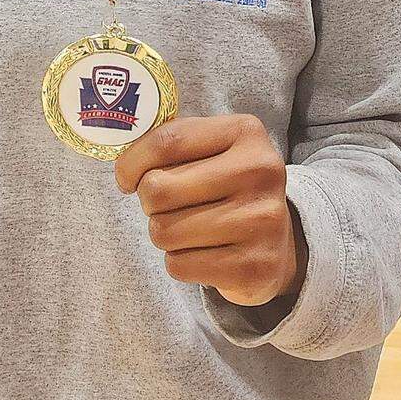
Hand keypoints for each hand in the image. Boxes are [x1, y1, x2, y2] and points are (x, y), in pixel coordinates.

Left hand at [115, 117, 305, 308]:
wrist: (277, 243)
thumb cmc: (225, 190)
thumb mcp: (209, 151)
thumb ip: (169, 145)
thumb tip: (123, 166)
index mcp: (245, 133)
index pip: (167, 141)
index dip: (132, 162)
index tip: (126, 178)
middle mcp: (260, 172)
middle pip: (158, 189)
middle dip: (150, 202)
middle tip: (167, 206)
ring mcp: (262, 221)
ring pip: (164, 230)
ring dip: (164, 234)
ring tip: (189, 229)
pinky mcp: (255, 266)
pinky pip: (179, 265)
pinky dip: (180, 262)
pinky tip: (204, 253)